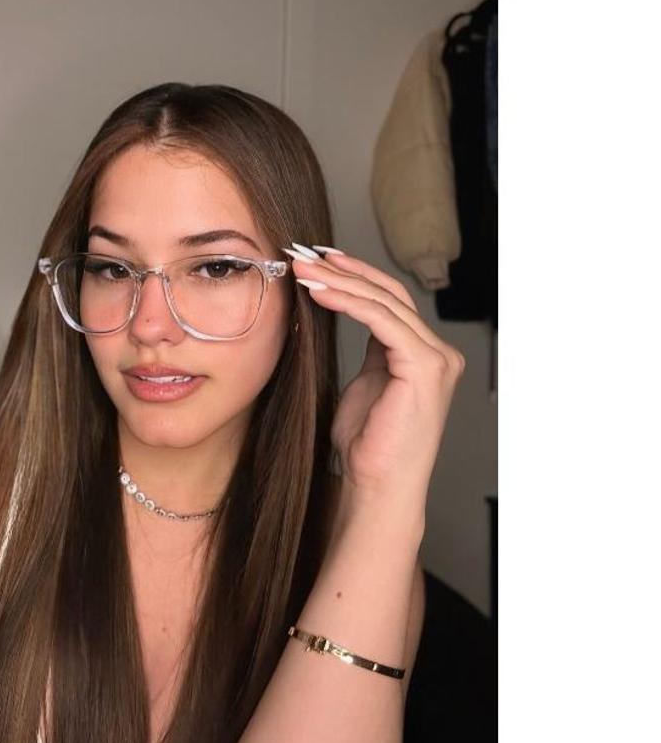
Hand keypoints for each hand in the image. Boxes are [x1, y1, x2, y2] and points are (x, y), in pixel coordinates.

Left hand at [286, 244, 464, 521]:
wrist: (376, 486)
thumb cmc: (366, 446)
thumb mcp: (364, 384)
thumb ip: (365, 350)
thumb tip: (339, 310)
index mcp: (423, 355)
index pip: (390, 301)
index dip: (355, 276)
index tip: (319, 260)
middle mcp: (438, 353)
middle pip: (389, 295)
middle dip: (343, 271)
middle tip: (304, 256)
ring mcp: (436, 359)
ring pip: (385, 303)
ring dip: (340, 282)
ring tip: (303, 270)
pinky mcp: (424, 368)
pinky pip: (382, 322)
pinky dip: (348, 303)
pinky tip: (320, 292)